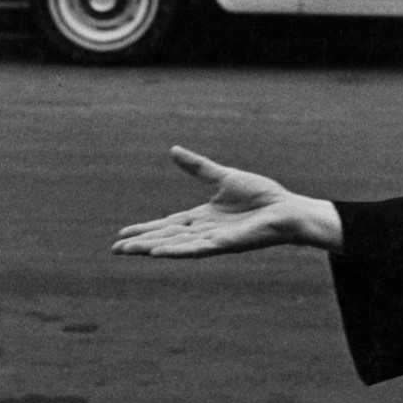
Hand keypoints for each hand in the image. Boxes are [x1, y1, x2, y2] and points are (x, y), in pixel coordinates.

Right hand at [112, 146, 342, 257]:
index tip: (123, 234)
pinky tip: (157, 252)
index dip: (145, 229)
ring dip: (151, 248)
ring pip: (175, 245)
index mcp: (202, 217)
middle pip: (165, 237)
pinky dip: (175, 251)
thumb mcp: (223, 176)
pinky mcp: (224, 245)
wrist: (287, 209)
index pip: (167, 224)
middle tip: (115, 249)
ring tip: (129, 251)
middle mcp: (204, 231)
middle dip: (140, 243)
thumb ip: (198, 168)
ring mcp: (213, 240)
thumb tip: (173, 150)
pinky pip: (195, 249)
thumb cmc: (261, 196)